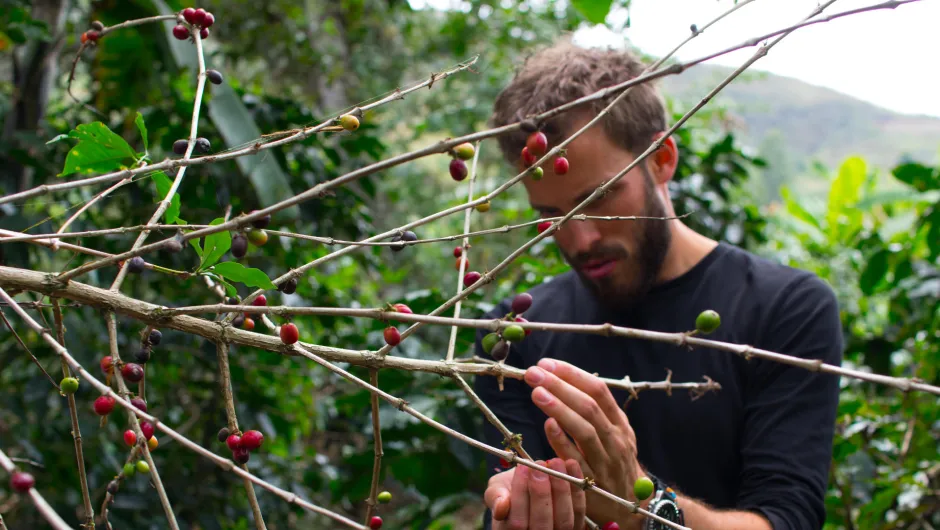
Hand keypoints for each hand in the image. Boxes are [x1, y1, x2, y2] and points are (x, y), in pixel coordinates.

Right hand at [485, 458, 586, 528]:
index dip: (520, 494)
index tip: (522, 467)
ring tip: (556, 462)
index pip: (517, 522)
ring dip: (561, 488)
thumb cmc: (509, 490)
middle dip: (541, 492)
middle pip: (542, 524)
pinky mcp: (576, 527)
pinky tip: (571, 464)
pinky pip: (579, 510)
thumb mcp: (496, 490)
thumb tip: (501, 506)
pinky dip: (577, 487)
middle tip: (540, 465)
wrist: (528, 491)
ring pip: (564, 520)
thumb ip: (495, 496)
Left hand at [523, 359, 646, 526]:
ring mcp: (606, 460)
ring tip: (536, 392)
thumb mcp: (613, 432)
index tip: (547, 363)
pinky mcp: (593, 482)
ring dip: (559, 408)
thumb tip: (562, 379)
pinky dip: (562, 441)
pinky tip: (548, 425)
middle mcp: (615, 438)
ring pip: (584, 429)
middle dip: (560, 386)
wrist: (632, 505)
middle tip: (534, 373)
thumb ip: (592, 410)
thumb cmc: (613, 460)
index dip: (572, 374)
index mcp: (619, 422)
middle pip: (589, 406)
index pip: (597, 390)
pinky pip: (576, 459)